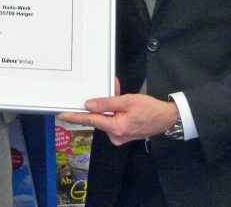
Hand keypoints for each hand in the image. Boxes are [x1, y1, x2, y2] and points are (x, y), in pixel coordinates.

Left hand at [57, 94, 177, 144]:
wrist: (167, 118)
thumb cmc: (150, 109)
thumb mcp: (127, 101)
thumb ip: (107, 103)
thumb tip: (89, 105)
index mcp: (116, 128)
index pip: (91, 120)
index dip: (75, 116)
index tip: (62, 114)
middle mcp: (115, 135)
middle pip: (99, 118)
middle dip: (101, 105)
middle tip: (111, 94)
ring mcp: (119, 136)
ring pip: (106, 118)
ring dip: (109, 107)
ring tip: (122, 97)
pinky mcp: (122, 135)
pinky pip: (113, 121)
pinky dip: (114, 112)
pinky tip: (121, 103)